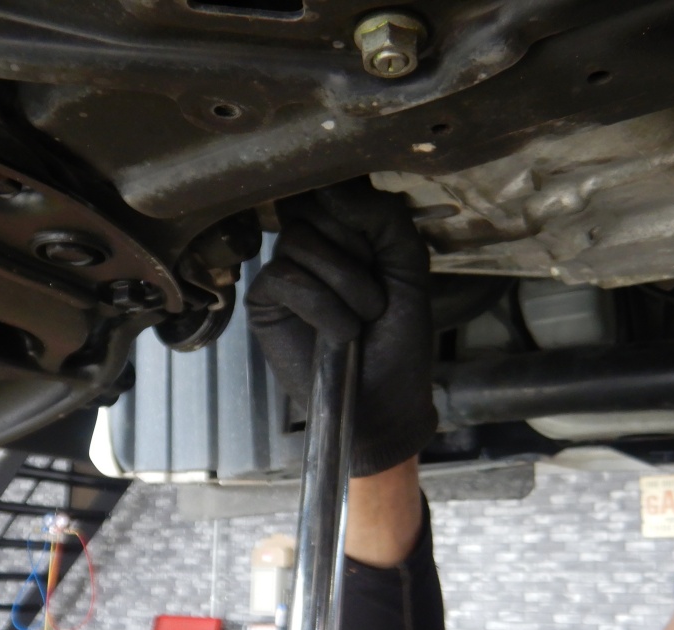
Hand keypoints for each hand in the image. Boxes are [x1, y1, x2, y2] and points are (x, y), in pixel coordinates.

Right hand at [247, 180, 436, 476]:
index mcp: (347, 230)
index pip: (336, 188)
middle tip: (375, 296)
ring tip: (362, 319)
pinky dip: (321, 306)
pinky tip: (338, 333)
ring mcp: (285, 271)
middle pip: (315, 208)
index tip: (378, 253)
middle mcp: (312, 244)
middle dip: (356, 254)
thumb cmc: (399, 340)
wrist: (385, 400)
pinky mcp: (265, 301)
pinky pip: (284, 276)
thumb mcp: (408, 269)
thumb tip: (338, 186)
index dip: (358, 216)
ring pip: (300, 241)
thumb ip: (385, 218)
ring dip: (344, 284)